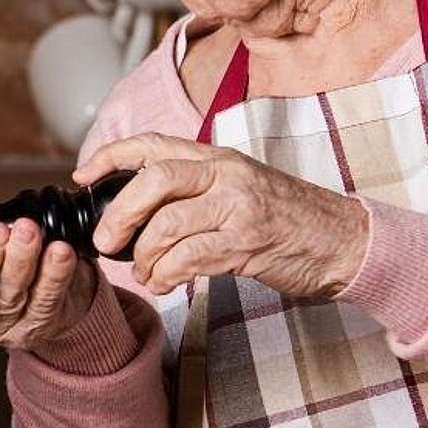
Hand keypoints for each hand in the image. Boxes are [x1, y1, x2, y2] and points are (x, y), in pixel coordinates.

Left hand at [77, 133, 371, 298]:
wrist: (344, 240)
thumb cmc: (286, 218)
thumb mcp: (238, 186)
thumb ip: (194, 188)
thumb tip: (135, 205)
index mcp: (217, 156)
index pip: (152, 144)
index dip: (110, 156)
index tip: (83, 176)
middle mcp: (226, 173)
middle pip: (153, 181)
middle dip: (119, 214)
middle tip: (105, 242)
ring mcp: (239, 206)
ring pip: (168, 225)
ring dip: (143, 256)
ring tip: (142, 273)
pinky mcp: (248, 242)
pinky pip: (190, 258)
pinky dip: (166, 275)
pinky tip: (163, 283)